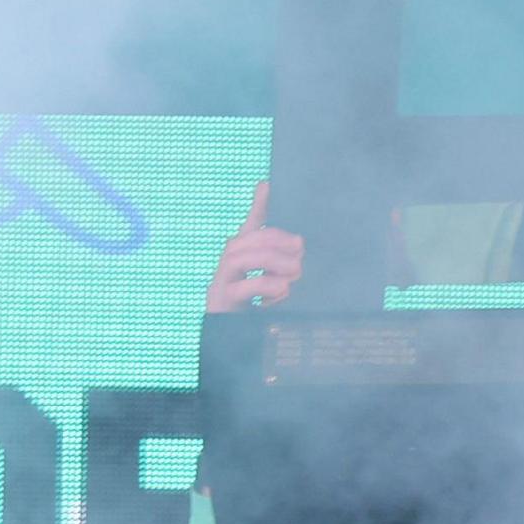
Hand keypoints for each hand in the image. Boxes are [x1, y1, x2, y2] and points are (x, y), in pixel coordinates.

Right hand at [206, 183, 302, 313]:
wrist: (226, 338)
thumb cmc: (250, 306)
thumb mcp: (270, 280)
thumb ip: (281, 262)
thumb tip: (296, 240)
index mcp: (241, 253)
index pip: (251, 224)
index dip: (259, 205)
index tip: (267, 185)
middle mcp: (229, 261)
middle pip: (251, 238)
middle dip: (279, 241)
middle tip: (301, 251)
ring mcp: (223, 280)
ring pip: (246, 258)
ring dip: (276, 262)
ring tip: (296, 272)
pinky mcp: (224, 300)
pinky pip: (247, 287)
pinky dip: (269, 287)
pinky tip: (283, 291)